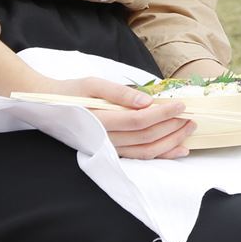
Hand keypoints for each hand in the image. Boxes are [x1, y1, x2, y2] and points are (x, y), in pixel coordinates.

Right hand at [48, 76, 194, 158]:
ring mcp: (108, 149)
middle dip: (172, 127)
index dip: (162, 113)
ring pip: (145, 151)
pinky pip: (139, 157)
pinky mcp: (112, 153)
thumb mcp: (92, 83)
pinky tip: (178, 149)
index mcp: (98, 120)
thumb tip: (148, 100)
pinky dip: (161, 154)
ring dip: (170, 141)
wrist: (50, 109)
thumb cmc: (71, 92)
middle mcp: (104, 139)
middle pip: (145, 137)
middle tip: (191, 115)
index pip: (138, 120)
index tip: (181, 104)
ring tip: (189, 129)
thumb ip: (119, 92)